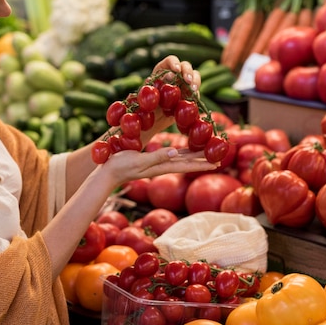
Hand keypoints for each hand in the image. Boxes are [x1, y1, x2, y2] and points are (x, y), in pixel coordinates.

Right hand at [98, 146, 215, 185]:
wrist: (107, 172)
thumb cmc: (120, 165)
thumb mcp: (138, 160)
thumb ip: (156, 156)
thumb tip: (174, 152)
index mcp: (161, 166)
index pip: (186, 165)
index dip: (201, 163)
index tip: (217, 163)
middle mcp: (161, 165)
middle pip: (186, 163)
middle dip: (202, 160)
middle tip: (218, 159)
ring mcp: (155, 164)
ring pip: (179, 160)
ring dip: (193, 157)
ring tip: (205, 155)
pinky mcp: (149, 160)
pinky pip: (169, 156)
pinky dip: (180, 153)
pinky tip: (181, 151)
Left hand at [140, 56, 201, 136]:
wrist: (152, 120)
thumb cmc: (146, 104)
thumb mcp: (145, 96)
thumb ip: (151, 86)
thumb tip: (157, 77)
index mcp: (162, 70)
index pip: (170, 61)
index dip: (174, 63)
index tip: (176, 70)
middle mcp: (175, 74)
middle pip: (185, 66)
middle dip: (188, 72)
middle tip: (187, 81)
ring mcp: (184, 84)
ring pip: (195, 76)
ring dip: (195, 81)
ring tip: (192, 90)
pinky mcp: (190, 95)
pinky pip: (196, 92)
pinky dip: (196, 95)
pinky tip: (193, 100)